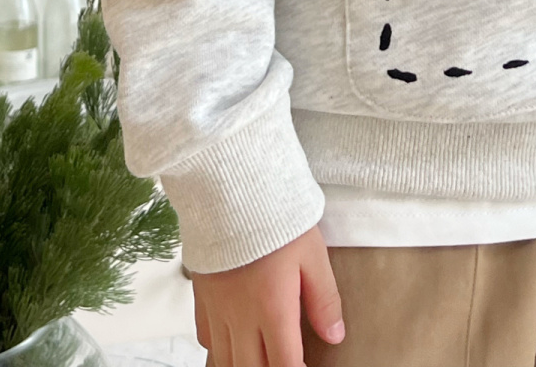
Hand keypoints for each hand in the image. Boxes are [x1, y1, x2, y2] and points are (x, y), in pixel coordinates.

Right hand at [191, 223, 344, 366]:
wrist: (228, 186)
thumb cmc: (273, 215)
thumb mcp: (311, 253)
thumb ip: (324, 298)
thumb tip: (335, 335)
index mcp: (272, 309)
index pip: (285, 366)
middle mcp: (241, 317)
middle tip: (284, 359)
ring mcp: (217, 308)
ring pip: (226, 361)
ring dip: (245, 364)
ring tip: (262, 355)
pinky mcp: (200, 294)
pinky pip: (206, 338)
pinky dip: (220, 347)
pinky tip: (235, 337)